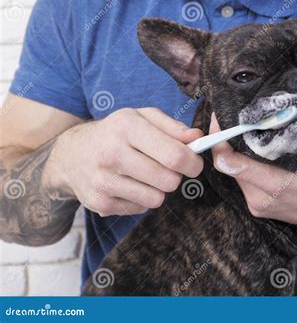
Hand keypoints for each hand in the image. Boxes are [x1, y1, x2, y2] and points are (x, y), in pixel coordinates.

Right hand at [46, 108, 203, 215]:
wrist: (71, 154)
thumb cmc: (115, 133)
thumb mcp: (141, 117)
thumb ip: (173, 126)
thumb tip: (198, 138)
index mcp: (127, 126)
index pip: (175, 155)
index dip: (193, 163)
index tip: (194, 163)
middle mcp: (112, 153)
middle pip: (169, 181)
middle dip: (175, 176)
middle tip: (166, 168)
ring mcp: (104, 180)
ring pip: (157, 198)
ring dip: (158, 189)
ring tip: (146, 175)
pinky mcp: (99, 203)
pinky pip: (141, 208)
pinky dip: (142, 198)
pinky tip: (129, 185)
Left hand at [209, 109, 296, 233]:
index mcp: (279, 186)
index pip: (234, 164)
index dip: (220, 140)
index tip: (219, 118)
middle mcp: (263, 199)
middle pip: (227, 166)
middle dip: (224, 141)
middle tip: (228, 116)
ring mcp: (258, 205)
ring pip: (232, 172)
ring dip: (232, 151)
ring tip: (237, 128)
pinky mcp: (257, 207)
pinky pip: (240, 180)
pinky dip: (240, 163)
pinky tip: (247, 147)